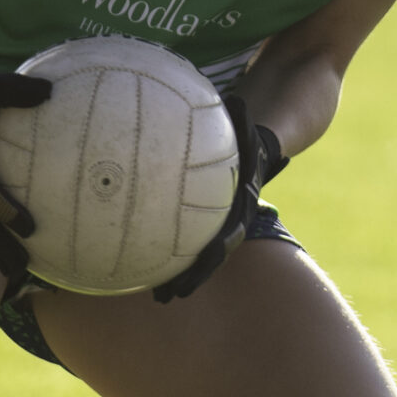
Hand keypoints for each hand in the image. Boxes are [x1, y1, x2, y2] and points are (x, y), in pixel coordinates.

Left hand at [152, 92, 284, 303]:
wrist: (260, 154)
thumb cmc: (249, 137)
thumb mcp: (248, 128)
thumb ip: (243, 119)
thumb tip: (235, 99)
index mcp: (242, 206)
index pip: (229, 233)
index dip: (216, 251)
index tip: (204, 264)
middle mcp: (231, 223)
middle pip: (210, 257)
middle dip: (192, 278)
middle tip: (170, 296)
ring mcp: (215, 228)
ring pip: (195, 257)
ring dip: (176, 278)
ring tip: (155, 297)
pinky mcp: (201, 226)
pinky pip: (183, 244)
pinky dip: (165, 256)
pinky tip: (136, 266)